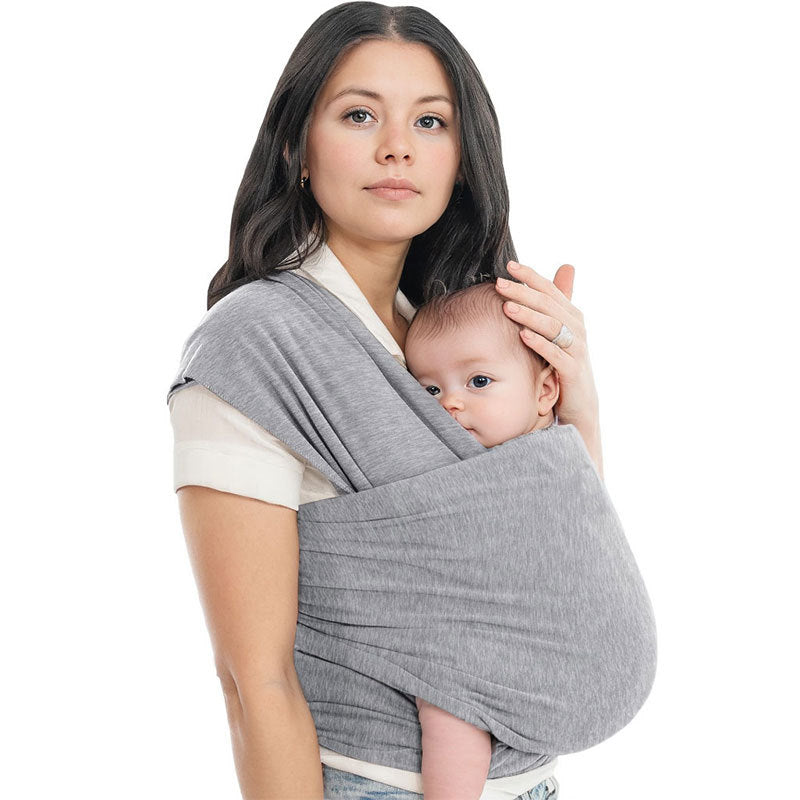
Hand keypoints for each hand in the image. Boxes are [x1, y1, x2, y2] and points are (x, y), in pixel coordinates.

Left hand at [494, 260, 599, 436]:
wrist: (580, 404)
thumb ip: (554, 305)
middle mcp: (577, 329)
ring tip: (507, 307)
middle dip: (523, 292)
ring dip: (529, 315)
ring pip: (552, 326)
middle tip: (499, 284)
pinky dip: (539, 343)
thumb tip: (564, 267)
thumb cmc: (564, 364)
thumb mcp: (558, 334)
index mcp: (571, 316)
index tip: (508, 266)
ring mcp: (576, 350)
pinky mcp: (572, 372)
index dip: (530, 277)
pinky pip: (555, 354)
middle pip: (549, 305)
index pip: (550, 289)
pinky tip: (523, 335)